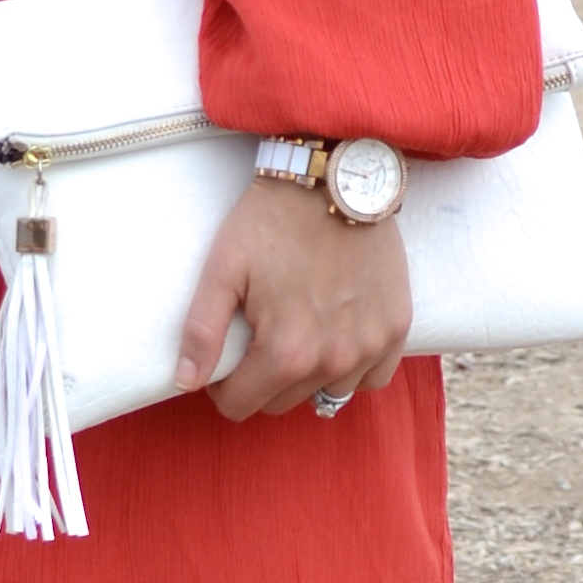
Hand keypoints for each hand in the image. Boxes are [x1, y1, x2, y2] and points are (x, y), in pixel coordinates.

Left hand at [177, 175, 410, 422]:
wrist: (335, 176)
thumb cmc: (273, 219)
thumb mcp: (222, 268)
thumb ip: (202, 332)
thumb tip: (185, 384)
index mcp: (286, 353)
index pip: (241, 406)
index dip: (223, 385)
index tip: (225, 357)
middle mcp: (334, 361)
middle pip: (281, 402)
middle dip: (262, 378)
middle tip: (258, 334)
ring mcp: (370, 347)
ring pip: (327, 393)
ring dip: (307, 375)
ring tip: (298, 330)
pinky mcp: (397, 328)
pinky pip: (372, 378)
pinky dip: (353, 368)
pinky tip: (336, 337)